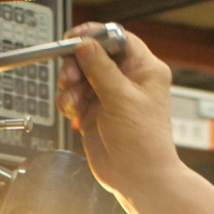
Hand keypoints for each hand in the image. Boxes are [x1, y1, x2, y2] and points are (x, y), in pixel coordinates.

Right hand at [56, 22, 180, 197]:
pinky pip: (74, 95)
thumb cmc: (144, 142)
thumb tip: (85, 44)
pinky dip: (69, 101)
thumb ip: (100, 69)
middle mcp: (127, 79)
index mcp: (144, 69)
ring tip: (72, 99)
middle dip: (77, 63)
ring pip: (81, 74)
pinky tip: (73, 111)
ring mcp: (109, 95)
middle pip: (94, 54)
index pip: (118, 39)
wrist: (137, 178)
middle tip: (69, 76)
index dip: (95, 36)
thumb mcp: (121, 98)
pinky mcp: (94, 110)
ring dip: (70, 85)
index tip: (75, 38)